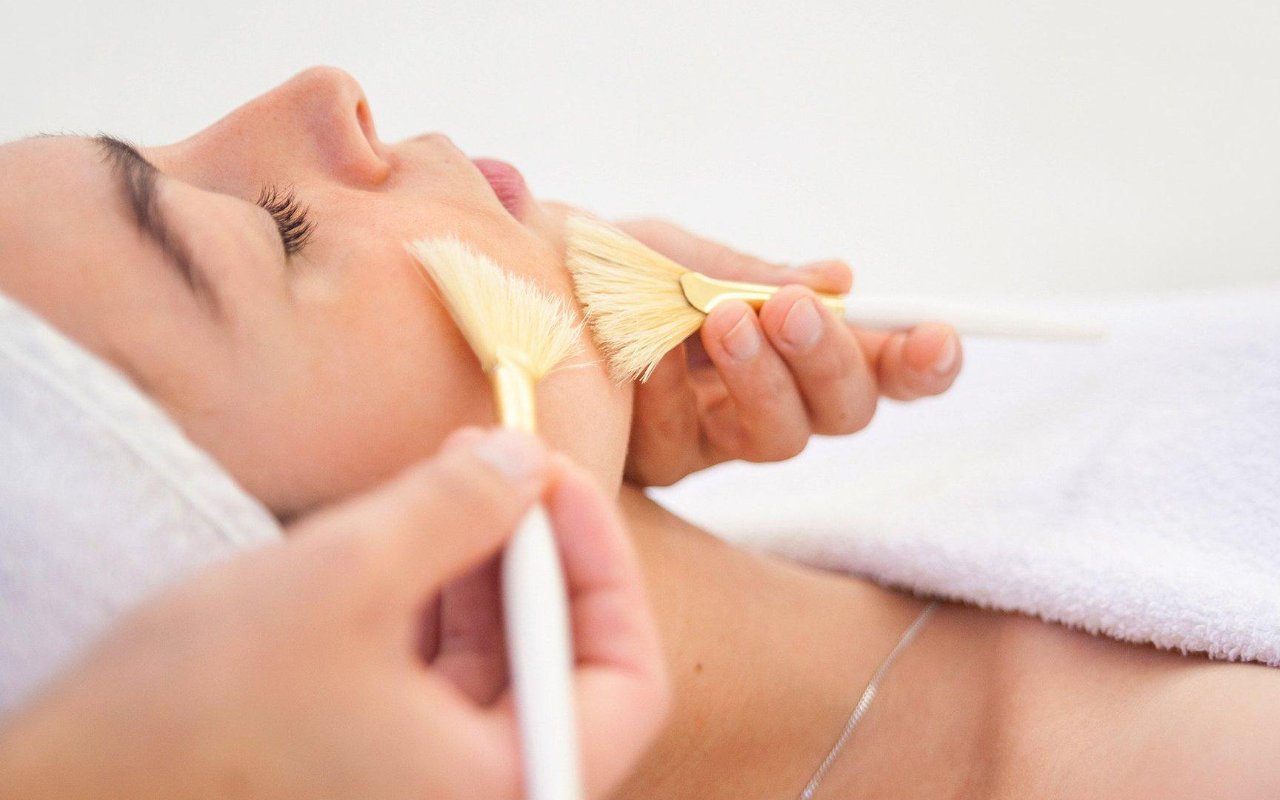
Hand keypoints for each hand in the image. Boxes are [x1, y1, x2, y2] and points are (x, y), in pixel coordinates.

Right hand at [0, 428, 667, 799]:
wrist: (58, 790)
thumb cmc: (191, 715)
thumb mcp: (343, 580)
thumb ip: (458, 509)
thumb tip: (526, 459)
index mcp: (501, 791)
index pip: (626, 681)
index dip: (606, 565)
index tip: (560, 480)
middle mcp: (474, 799)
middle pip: (562, 666)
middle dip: (538, 551)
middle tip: (505, 459)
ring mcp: (421, 784)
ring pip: (497, 664)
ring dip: (485, 565)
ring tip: (455, 477)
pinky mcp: (373, 762)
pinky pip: (438, 675)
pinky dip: (436, 600)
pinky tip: (408, 534)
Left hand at [616, 219, 962, 485]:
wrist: (505, 285)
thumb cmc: (600, 264)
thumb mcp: (672, 252)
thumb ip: (745, 273)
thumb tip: (841, 278)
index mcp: (785, 341)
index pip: (875, 362)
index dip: (916, 360)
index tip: (937, 337)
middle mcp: (762, 396)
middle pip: (842, 412)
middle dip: (829, 360)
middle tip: (792, 309)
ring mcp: (711, 439)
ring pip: (778, 439)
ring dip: (759, 378)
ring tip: (721, 320)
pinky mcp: (654, 467)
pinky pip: (685, 444)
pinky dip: (672, 393)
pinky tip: (647, 354)